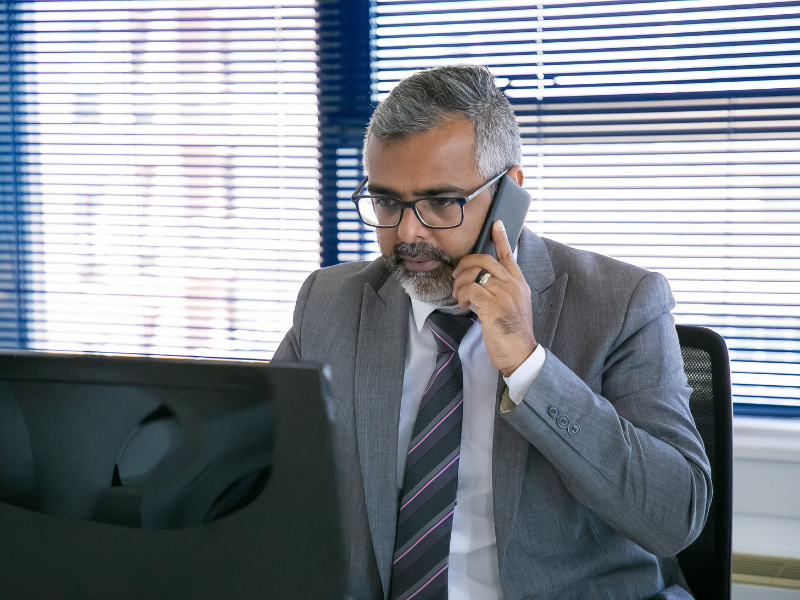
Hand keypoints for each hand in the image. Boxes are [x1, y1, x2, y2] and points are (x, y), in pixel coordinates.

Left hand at [452, 221, 536, 376]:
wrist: (519, 353)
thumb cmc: (511, 333)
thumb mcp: (511, 307)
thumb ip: (501, 291)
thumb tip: (480, 282)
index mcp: (519, 284)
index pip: (509, 256)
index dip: (501, 239)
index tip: (495, 225)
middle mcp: (514, 285)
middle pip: (486, 260)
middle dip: (465, 264)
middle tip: (456, 275)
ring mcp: (505, 294)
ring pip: (475, 274)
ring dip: (460, 283)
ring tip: (459, 295)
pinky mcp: (493, 305)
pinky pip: (472, 289)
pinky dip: (462, 294)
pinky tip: (462, 304)